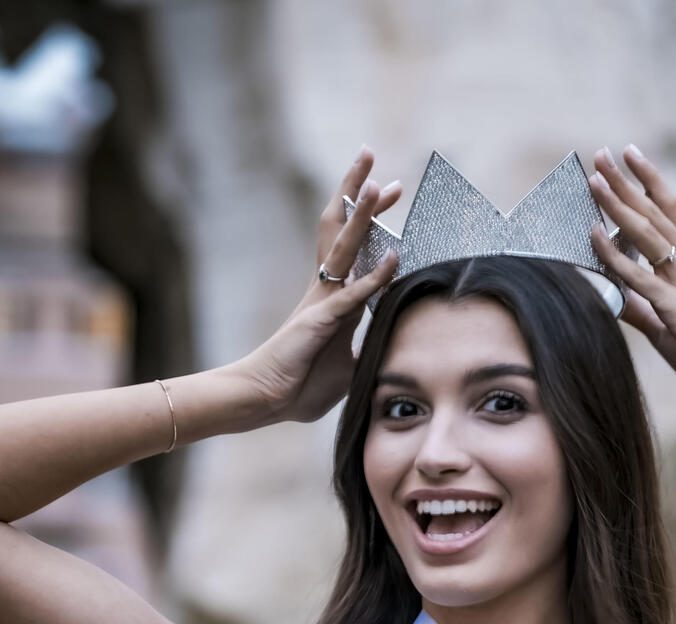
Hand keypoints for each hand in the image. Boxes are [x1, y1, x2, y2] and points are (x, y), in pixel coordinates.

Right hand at [236, 146, 400, 423]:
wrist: (266, 400)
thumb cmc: (301, 384)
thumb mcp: (347, 365)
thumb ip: (367, 349)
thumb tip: (389, 350)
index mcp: (331, 298)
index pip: (353, 245)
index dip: (371, 215)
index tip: (390, 188)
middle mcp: (325, 291)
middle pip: (340, 228)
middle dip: (357, 191)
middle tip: (372, 155)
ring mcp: (321, 303)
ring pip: (344, 249)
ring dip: (363, 217)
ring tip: (380, 183)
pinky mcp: (321, 323)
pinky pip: (353, 296)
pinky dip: (374, 278)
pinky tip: (394, 259)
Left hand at [589, 145, 675, 399]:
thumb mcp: (670, 327)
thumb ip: (642, 310)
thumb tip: (617, 301)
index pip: (670, 213)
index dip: (649, 184)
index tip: (631, 159)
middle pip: (654, 213)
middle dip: (627, 182)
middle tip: (602, 154)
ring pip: (645, 233)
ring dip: (618, 204)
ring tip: (596, 178)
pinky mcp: (674, 304)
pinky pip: (637, 274)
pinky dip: (613, 254)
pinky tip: (594, 235)